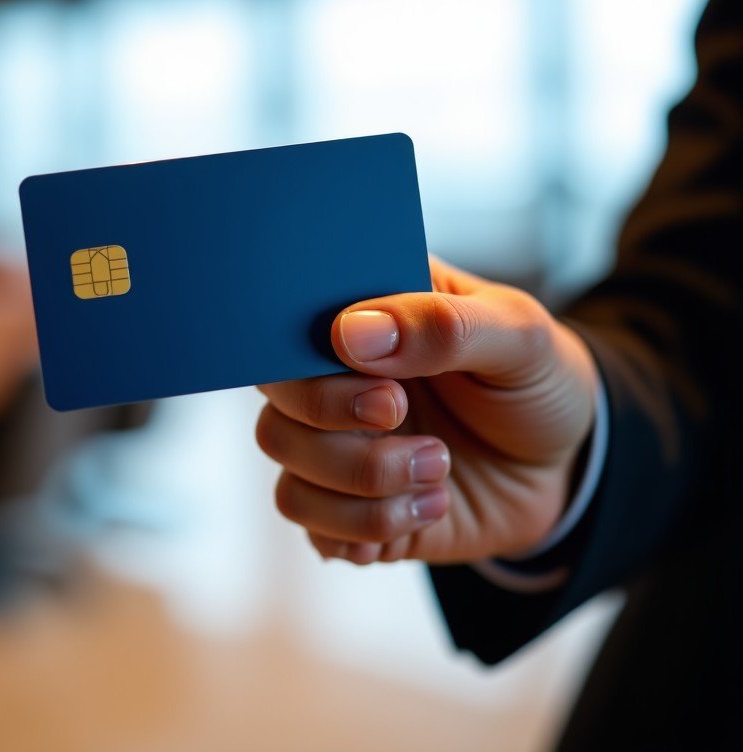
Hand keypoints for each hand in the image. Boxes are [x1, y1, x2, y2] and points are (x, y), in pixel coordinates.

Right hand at [255, 257, 598, 565]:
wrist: (569, 468)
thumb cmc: (537, 383)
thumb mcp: (520, 336)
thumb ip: (443, 326)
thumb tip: (352, 334)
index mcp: (368, 315)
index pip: (292, 325)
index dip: (315, 360)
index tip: (386, 382)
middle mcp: (337, 378)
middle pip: (276, 403)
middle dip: (336, 421)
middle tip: (404, 417)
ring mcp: (340, 445)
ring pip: (287, 471)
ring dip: (364, 485)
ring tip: (438, 475)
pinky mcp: (351, 506)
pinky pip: (312, 528)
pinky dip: (363, 530)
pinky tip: (423, 513)